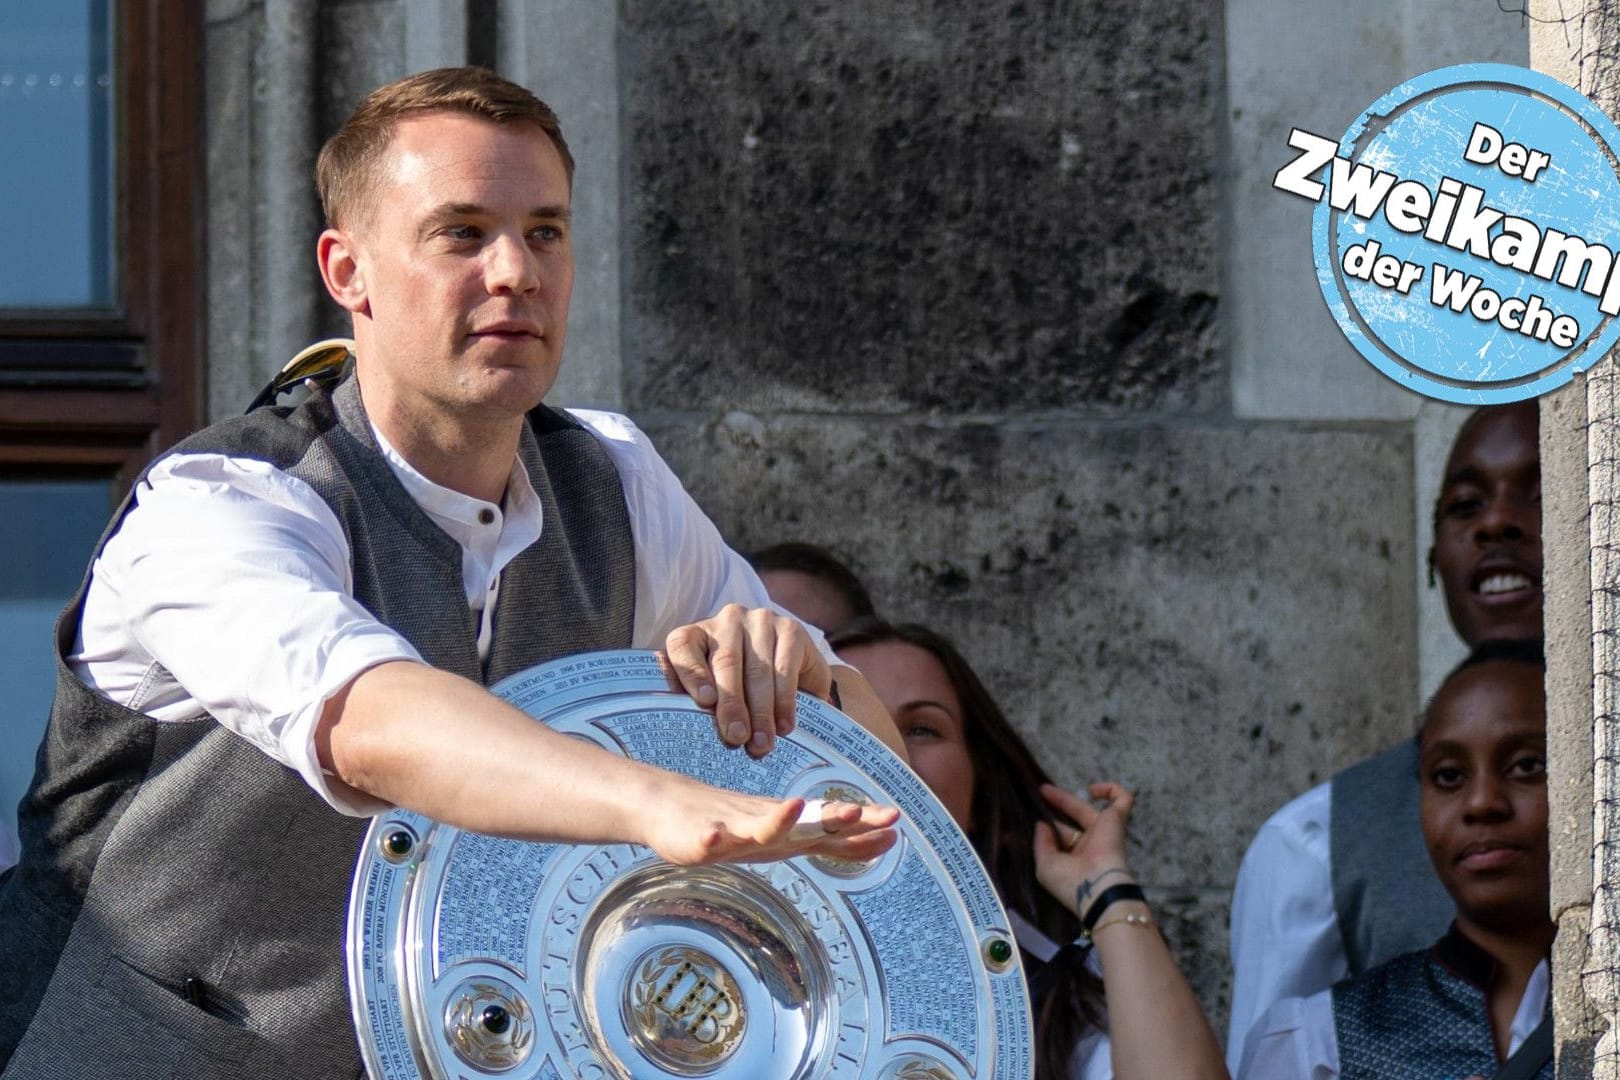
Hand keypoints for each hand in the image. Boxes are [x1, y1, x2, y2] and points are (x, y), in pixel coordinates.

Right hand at [640, 779, 901, 865]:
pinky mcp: (698, 837)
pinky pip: (706, 839)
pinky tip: (715, 838)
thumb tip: (888, 841)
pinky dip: (711, 837)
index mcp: (789, 827)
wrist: (671, 807)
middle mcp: (767, 822)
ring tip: (796, 806)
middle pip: (805, 822)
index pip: (832, 827)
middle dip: (831, 818)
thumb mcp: (791, 837)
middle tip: (857, 812)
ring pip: (757, 825)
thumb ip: (837, 841)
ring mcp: (732, 827)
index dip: (861, 826)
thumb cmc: (737, 823)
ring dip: (777, 817)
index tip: (894, 820)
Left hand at [663, 604, 831, 757]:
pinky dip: (784, 701)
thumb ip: (694, 703)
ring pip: (758, 669)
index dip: (691, 672)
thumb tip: (683, 727)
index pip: (683, 646)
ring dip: (761, 711)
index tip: (705, 701)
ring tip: (761, 743)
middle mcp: (727, 620)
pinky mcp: (791, 629)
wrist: (793, 673)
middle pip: (726, 663)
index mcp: (697, 634)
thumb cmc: (740, 689)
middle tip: (737, 737)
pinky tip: (783, 725)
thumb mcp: (713, 692)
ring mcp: (760, 621)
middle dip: (732, 705)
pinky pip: (785, 669)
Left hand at [1032, 781, 1136, 918]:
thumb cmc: (1070, 881)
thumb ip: (1041, 843)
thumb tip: (1041, 824)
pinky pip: (1123, 799)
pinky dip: (1112, 789)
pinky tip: (1092, 790)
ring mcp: (1104, 830)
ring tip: (1045, 789)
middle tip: (1040, 792)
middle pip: (1070, 821)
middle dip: (1056, 806)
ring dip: (1067, 797)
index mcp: (1075, 857)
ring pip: (1087, 808)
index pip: (1062, 837)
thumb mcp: (1046, 865)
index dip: (1049, 827)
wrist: (1099, 887)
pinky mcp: (1117, 819)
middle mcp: (1089, 843)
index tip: (1034, 817)